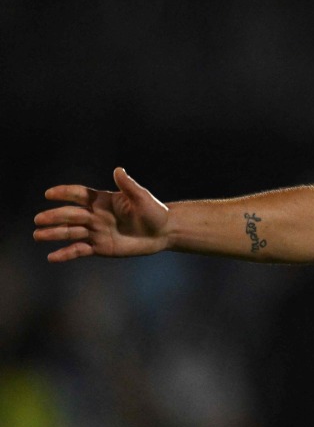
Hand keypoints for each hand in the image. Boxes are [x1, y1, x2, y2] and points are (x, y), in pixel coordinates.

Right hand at [34, 168, 170, 261]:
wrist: (162, 233)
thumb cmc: (154, 212)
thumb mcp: (142, 198)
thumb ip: (128, 186)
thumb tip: (118, 170)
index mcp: (103, 201)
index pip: (80, 195)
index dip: (65, 193)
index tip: (49, 193)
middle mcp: (95, 215)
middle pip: (71, 215)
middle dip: (55, 216)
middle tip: (39, 219)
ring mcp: (96, 232)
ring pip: (71, 232)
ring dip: (54, 233)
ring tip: (37, 235)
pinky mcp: (99, 247)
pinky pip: (79, 250)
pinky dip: (65, 254)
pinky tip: (51, 257)